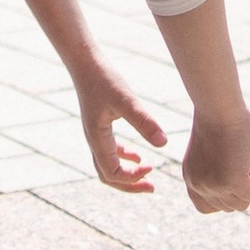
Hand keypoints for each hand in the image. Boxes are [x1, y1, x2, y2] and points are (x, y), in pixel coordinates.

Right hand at [77, 70, 166, 192]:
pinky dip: (124, 158)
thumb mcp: (126, 100)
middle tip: (152, 187)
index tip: (152, 167)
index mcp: (97, 140)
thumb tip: (163, 144)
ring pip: (108, 165)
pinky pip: (109, 151)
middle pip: (108, 176)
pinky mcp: (99, 125)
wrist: (85, 62)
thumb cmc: (104, 79)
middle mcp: (94, 141)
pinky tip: (138, 154)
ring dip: (127, 173)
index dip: (133, 178)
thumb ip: (144, 121)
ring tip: (147, 173)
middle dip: (130, 185)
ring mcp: (95, 134)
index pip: (113, 174)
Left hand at [181, 106, 249, 215]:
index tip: (231, 178)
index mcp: (190, 177)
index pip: (205, 207)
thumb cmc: (218, 119)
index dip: (223, 197)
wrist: (218, 106)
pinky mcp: (232, 181)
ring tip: (245, 158)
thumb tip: (236, 186)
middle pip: (228, 207)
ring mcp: (214, 186)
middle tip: (239, 159)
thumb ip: (216, 171)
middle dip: (239, 187)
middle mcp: (198, 185)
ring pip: (242, 204)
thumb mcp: (211, 152)